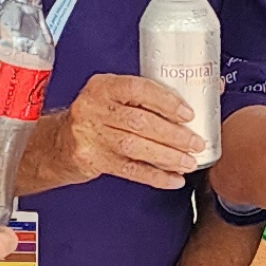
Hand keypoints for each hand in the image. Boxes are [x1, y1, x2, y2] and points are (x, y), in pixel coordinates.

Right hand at [32, 73, 210, 192]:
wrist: (57, 144)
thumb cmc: (96, 118)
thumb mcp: (113, 99)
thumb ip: (149, 97)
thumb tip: (209, 91)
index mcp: (103, 86)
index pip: (138, 89)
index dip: (166, 102)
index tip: (188, 114)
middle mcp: (93, 108)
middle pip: (139, 122)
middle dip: (173, 135)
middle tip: (195, 143)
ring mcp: (89, 135)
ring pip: (134, 147)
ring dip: (166, 157)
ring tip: (188, 163)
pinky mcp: (90, 159)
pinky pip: (128, 170)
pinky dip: (154, 176)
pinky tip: (173, 180)